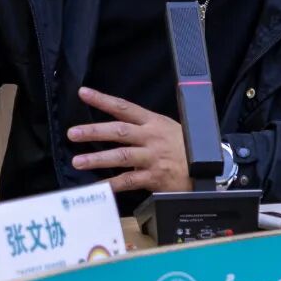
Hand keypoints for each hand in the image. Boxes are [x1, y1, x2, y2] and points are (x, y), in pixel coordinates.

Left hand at [67, 87, 190, 193]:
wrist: (206, 168)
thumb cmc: (184, 148)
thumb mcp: (167, 127)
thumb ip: (144, 127)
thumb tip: (118, 127)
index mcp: (153, 122)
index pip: (124, 107)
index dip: (103, 100)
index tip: (84, 93)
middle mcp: (151, 137)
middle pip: (119, 131)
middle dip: (94, 131)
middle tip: (73, 133)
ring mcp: (152, 157)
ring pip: (121, 155)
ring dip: (97, 158)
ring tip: (78, 161)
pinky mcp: (154, 177)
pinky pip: (129, 180)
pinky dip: (111, 184)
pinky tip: (98, 186)